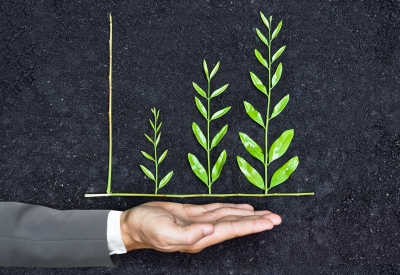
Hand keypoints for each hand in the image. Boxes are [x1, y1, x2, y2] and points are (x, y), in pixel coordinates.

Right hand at [120, 201, 280, 252]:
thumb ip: (188, 234)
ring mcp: (200, 223)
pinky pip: (217, 210)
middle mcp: (203, 231)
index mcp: (199, 237)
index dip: (250, 225)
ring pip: (228, 217)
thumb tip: (210, 229)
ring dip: (247, 215)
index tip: (269, 222)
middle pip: (235, 224)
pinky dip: (232, 209)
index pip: (231, 230)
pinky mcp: (194, 214)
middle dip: (256, 221)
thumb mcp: (163, 232)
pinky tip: (242, 208)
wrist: (134, 224)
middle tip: (276, 218)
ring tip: (265, 214)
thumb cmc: (146, 228)